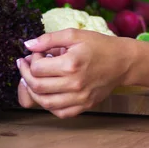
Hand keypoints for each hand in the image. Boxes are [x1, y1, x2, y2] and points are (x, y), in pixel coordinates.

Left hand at [16, 29, 132, 118]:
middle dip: (26, 76)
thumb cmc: (99, 45)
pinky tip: (48, 92)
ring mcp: (80, 98)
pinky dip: (49, 105)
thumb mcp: (75, 35)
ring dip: (34, 91)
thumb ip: (49, 39)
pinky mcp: (84, 106)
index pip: (37, 68)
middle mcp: (74, 84)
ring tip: (34, 80)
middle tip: (26, 66)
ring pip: (45, 102)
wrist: (122, 61)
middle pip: (37, 86)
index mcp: (71, 64)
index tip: (34, 54)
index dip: (30, 60)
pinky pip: (59, 112)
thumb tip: (28, 45)